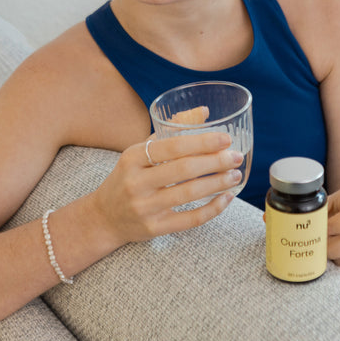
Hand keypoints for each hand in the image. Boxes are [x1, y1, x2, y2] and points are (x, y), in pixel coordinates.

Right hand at [91, 123, 242, 246]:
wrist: (103, 217)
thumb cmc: (128, 177)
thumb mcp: (140, 152)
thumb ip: (170, 132)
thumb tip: (203, 112)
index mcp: (132, 157)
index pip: (173, 146)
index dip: (202, 142)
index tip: (225, 138)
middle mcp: (136, 182)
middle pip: (183, 169)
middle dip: (215, 162)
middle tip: (235, 157)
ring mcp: (145, 207)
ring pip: (189, 194)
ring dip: (217, 183)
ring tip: (235, 175)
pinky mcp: (154, 228)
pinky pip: (190, 219)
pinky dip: (212, 209)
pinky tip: (226, 198)